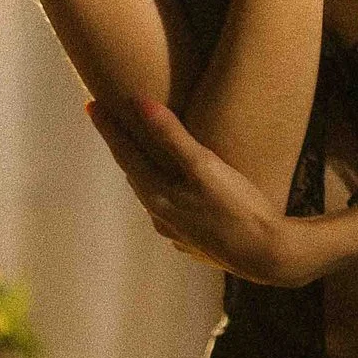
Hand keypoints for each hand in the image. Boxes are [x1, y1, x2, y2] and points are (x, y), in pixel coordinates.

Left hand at [86, 96, 327, 287]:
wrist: (268, 255)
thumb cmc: (238, 207)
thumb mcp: (205, 167)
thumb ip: (171, 135)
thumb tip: (139, 103)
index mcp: (157, 196)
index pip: (124, 153)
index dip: (108, 127)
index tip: (90, 104)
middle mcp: (159, 215)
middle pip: (133, 173)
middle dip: (121, 146)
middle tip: (110, 121)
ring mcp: (175, 231)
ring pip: (151, 193)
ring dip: (142, 169)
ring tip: (139, 151)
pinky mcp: (193, 240)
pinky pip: (169, 208)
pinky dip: (164, 189)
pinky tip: (174, 188)